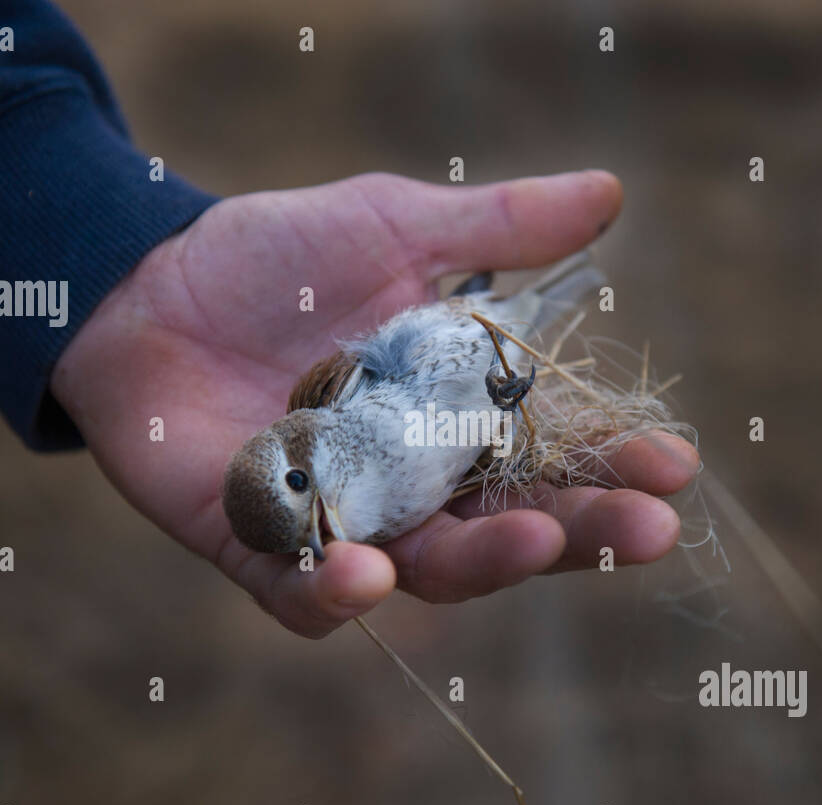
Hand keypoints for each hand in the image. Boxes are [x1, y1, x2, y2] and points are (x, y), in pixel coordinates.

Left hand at [51, 171, 699, 636]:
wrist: (145, 278)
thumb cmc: (277, 256)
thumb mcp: (395, 227)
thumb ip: (496, 228)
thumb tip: (609, 193)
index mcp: (456, 417)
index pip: (552, 453)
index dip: (615, 463)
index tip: (676, 460)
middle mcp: (413, 482)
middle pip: (511, 528)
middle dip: (583, 531)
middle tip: (651, 528)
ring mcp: (343, 518)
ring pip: (426, 570)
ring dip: (482, 566)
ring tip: (531, 540)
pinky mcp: (261, 543)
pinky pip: (303, 594)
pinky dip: (335, 593)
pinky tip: (366, 573)